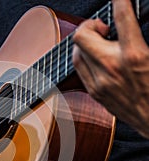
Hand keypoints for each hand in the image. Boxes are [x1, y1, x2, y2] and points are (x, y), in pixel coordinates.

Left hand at [72, 0, 148, 137]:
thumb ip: (143, 38)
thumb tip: (132, 23)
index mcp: (135, 56)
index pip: (121, 16)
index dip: (120, 0)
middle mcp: (112, 68)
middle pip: (82, 35)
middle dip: (91, 25)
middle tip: (104, 28)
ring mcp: (100, 82)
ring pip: (76, 52)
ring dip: (85, 42)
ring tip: (99, 43)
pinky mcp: (94, 93)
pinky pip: (79, 69)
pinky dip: (83, 58)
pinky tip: (95, 57)